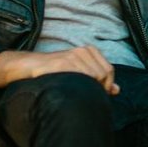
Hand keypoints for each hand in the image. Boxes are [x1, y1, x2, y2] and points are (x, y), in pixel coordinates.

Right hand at [0, 46, 118, 94]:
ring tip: (76, 92)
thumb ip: (99, 79)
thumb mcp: (80, 72)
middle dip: (98, 88)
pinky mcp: (61, 63)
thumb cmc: (56, 71)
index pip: (109, 70)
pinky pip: (78, 78)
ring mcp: (71, 56)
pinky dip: (76, 87)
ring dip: (86, 89)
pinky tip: (69, 89)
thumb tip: (117, 90)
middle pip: (102, 75)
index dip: (107, 84)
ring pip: (91, 77)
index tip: (100, 93)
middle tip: (87, 95)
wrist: (30, 66)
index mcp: (89, 51)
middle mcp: (82, 51)